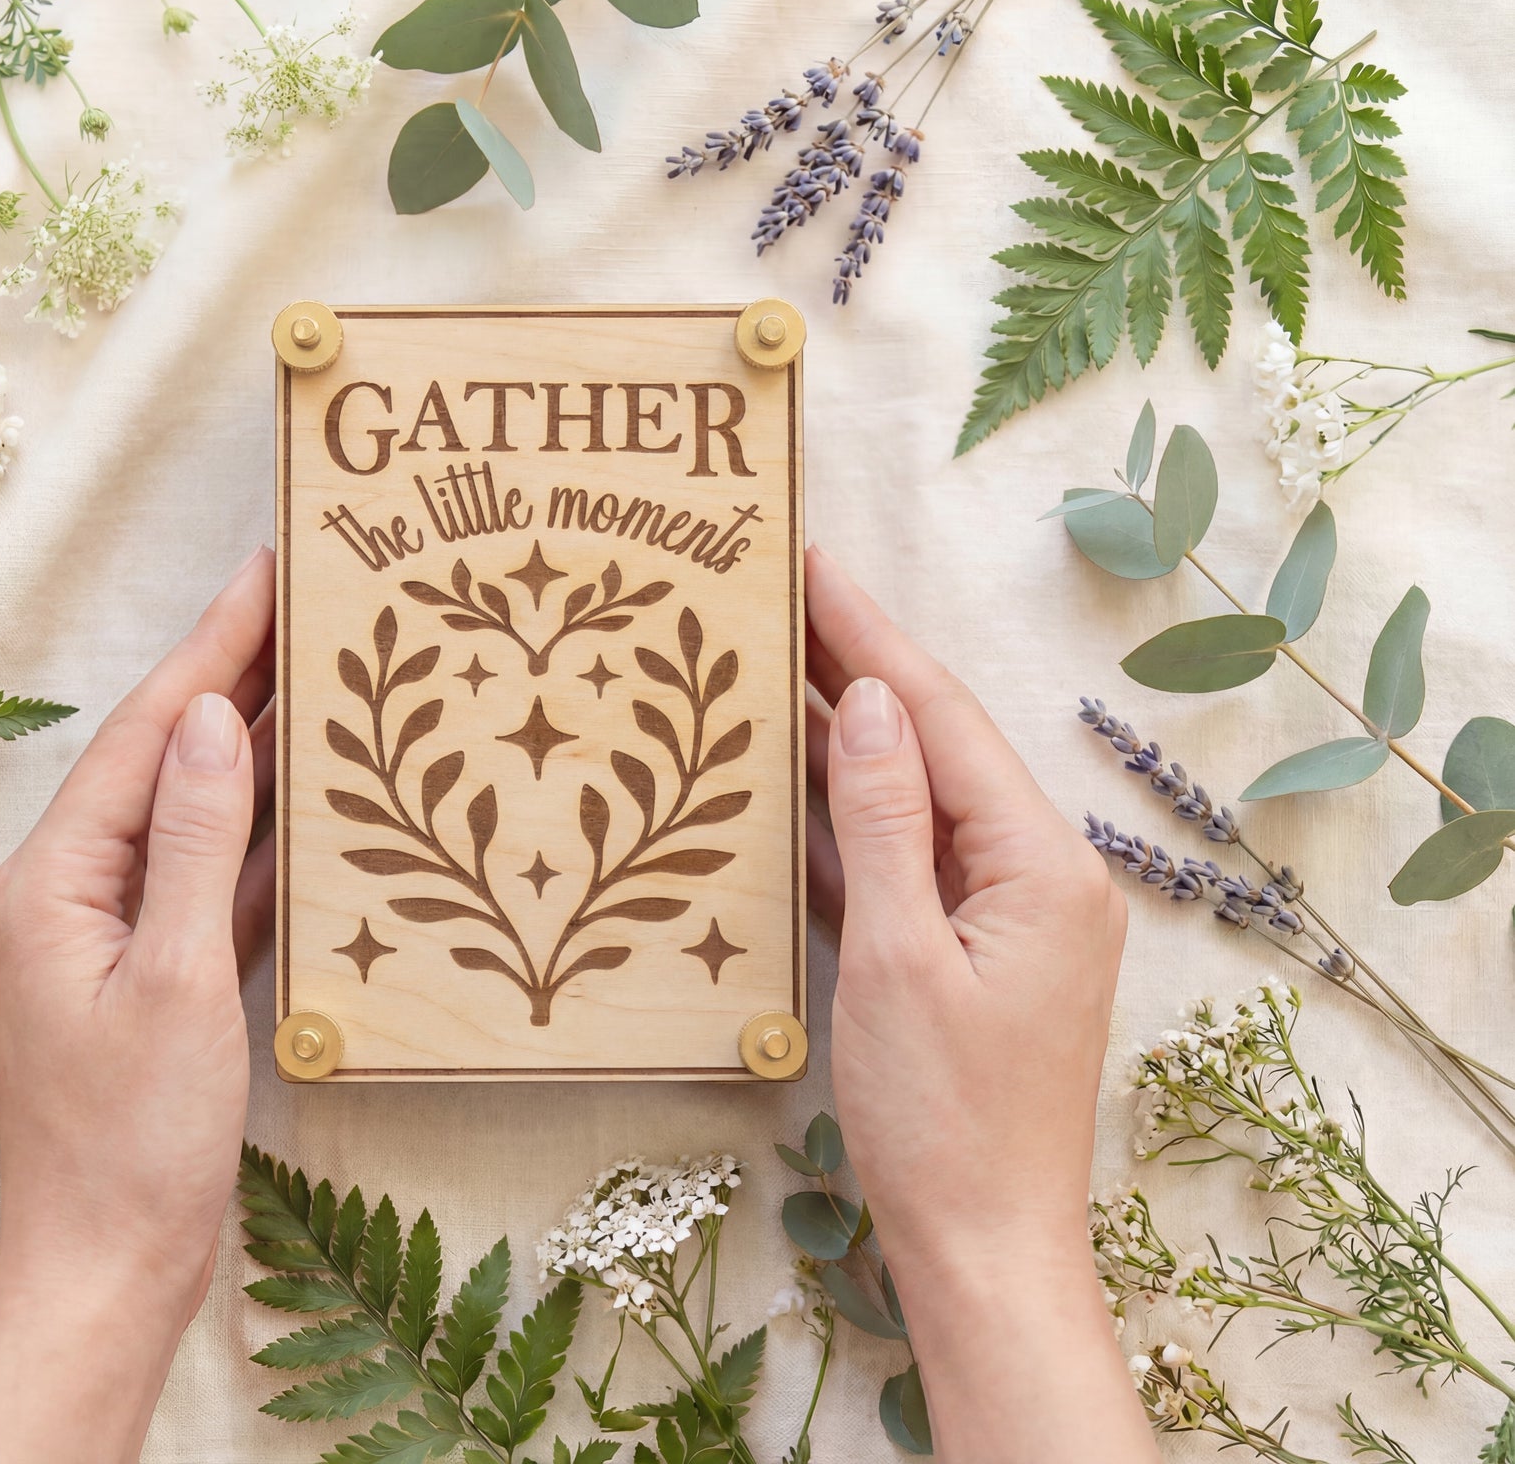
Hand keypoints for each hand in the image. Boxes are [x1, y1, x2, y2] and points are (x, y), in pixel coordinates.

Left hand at [0, 549, 275, 1463]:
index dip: (211, 646)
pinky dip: (262, 837)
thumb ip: (196, 845)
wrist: (109, 1270)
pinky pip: (210, 879)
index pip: (146, 733)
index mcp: (54, 879)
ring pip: (193, 815)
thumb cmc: (132, 1142)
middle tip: (309, 597)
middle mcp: (71, 890)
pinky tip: (314, 802)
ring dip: (256, 749)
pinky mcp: (151, 975)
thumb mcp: (175, 981)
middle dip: (234, 676)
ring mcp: (111, 933)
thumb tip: (216, 722)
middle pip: (166, 759)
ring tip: (324, 674)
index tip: (267, 568)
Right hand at [804, 546, 1156, 1461]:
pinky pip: (904, 862)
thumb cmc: (943, 1117)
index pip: (941, 717)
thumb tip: (870, 702)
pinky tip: (789, 780)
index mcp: (1038, 864)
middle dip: (855, 666)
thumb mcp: (899, 958)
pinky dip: (847, 820)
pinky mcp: (967, 953)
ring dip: (843, 737)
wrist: (983, 1246)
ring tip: (768, 664)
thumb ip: (885, 821)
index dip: (871, 635)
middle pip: (932, 744)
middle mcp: (1035, 873)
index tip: (813, 561)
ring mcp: (1003, 915)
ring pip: (912, 800)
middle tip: (776, 591)